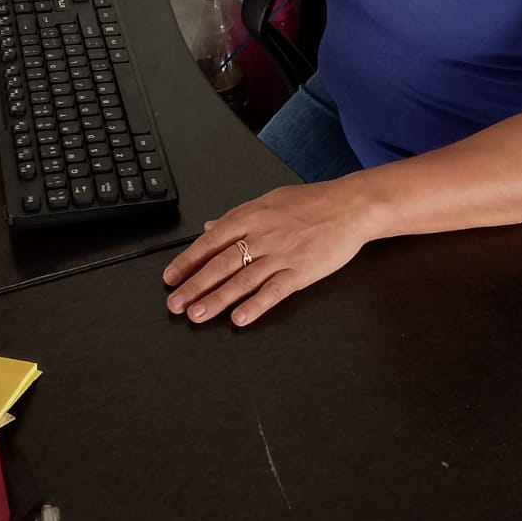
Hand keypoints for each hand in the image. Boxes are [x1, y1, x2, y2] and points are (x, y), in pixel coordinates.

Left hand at [162, 180, 374, 325]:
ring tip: (196, 315)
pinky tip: (239, 319)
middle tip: (174, 304)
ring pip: (242, 280)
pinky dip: (255, 305)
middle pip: (220, 264)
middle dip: (194, 286)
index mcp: (251, 216)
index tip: (170, 278)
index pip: (210, 241)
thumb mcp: (269, 201)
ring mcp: (281, 255)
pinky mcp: (301, 271)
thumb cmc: (312, 203)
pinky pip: (274, 291)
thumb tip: (210, 227)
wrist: (351, 206)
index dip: (188, 261)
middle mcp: (261, 236)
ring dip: (216, 300)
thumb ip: (238, 217)